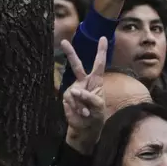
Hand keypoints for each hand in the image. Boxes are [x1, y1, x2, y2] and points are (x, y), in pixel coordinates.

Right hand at [62, 37, 106, 154]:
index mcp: (96, 81)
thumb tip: (74, 90)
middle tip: (63, 41)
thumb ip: (89, 97)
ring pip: (75, 91)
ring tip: (87, 112)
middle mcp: (84, 82)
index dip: (101, 51)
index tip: (104, 38)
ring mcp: (74, 89)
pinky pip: (71, 99)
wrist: (86, 128)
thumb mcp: (99, 107)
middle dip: (70, 53)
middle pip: (77, 65)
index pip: (99, 64)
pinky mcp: (66, 97)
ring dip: (82, 103)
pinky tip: (82, 113)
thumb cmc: (96, 116)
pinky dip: (78, 107)